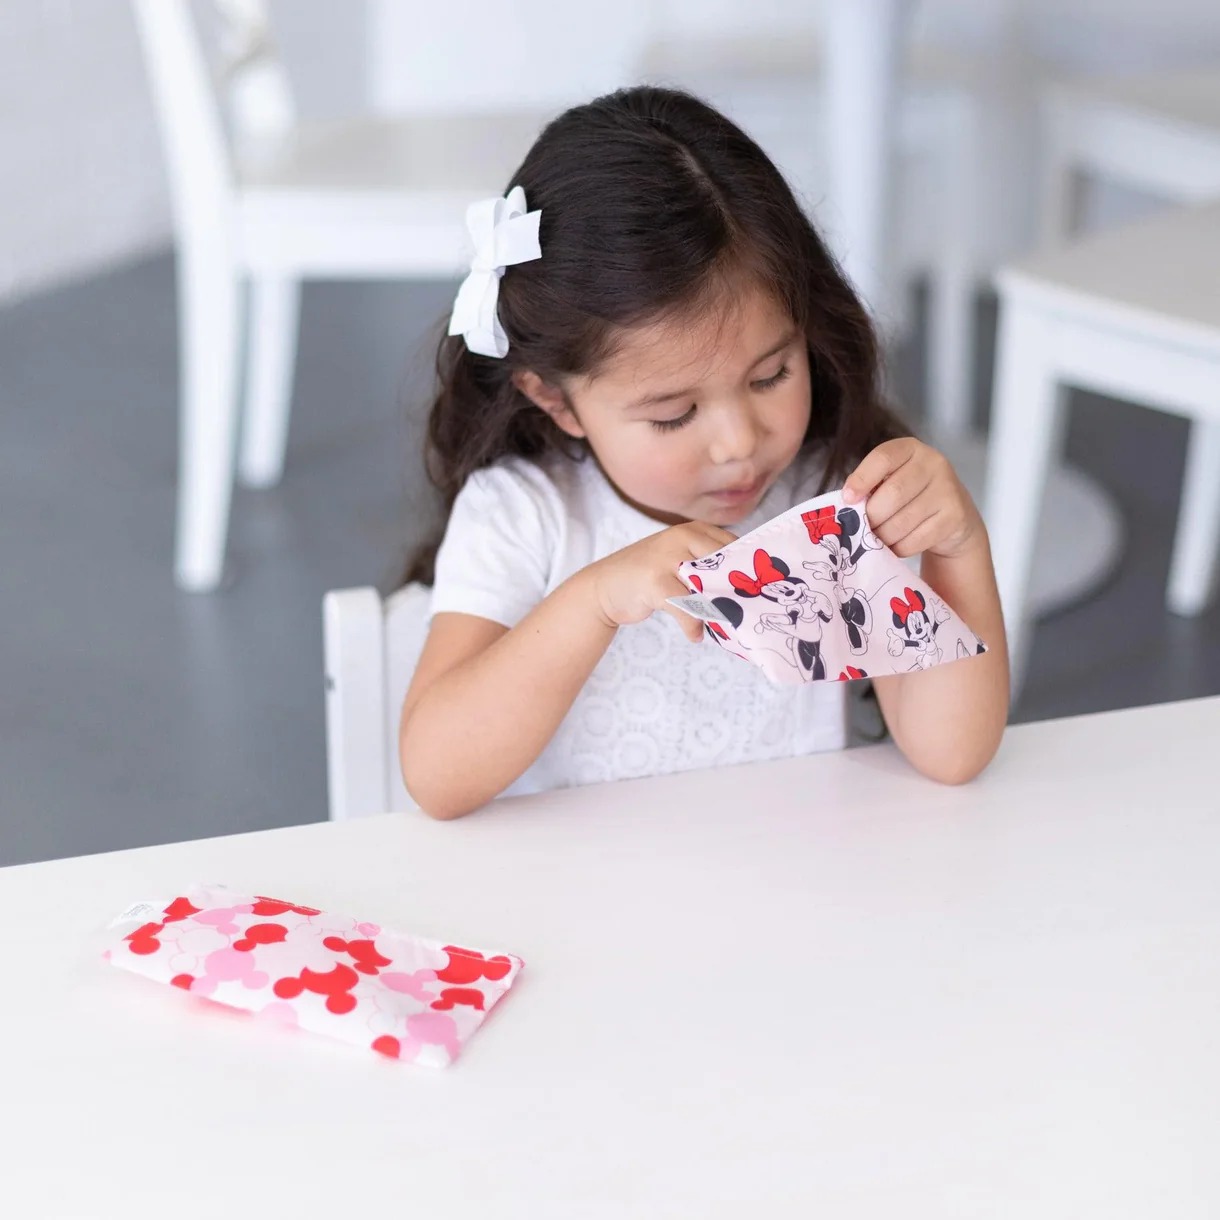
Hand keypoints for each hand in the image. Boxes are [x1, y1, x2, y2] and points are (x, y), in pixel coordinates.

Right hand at [584, 521, 735, 642]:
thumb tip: (747, 589)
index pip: (734, 547)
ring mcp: (668, 558)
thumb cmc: (649, 576)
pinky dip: (693, 625)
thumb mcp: (679, 561)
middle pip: (725, 566)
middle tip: (744, 614)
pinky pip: (687, 608)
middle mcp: (683, 538)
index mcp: (693, 530)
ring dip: (717, 611)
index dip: (749, 571)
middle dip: (736, 592)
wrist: (605, 586)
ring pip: (708, 587)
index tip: (758, 592)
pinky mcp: (657, 581)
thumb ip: (706, 567)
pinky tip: (695, 635)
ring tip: (722, 625)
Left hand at [843, 438, 981, 559]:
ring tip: (880, 538)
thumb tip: (848, 502)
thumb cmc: (911, 497)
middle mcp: (933, 463)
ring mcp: (947, 489)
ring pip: (902, 521)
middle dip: (872, 517)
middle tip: (864, 528)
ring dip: (884, 536)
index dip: (862, 479)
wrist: (954, 517)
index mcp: (910, 449)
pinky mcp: (954, 516)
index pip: (883, 457)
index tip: (848, 498)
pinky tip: (898, 544)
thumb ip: (870, 486)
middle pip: (892, 493)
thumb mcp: (891, 481)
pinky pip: (915, 539)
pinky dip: (900, 547)